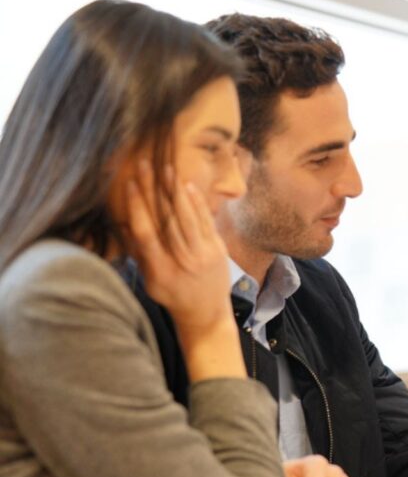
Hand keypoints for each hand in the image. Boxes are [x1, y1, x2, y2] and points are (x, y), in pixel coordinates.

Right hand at [125, 160, 231, 331]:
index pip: (145, 232)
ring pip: (187, 216)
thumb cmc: (172, 295)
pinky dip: (197, 202)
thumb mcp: (149, 280)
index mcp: (159, 269)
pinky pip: (206, 221)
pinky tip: (187, 186)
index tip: (129, 184)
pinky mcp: (217, 249)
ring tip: (166, 168)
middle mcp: (181, 260)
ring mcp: (202, 254)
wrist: (206, 312)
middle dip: (154, 189)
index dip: (136, 206)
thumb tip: (122, 224)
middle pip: (165, 218)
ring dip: (176, 190)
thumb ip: (138, 253)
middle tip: (145, 164)